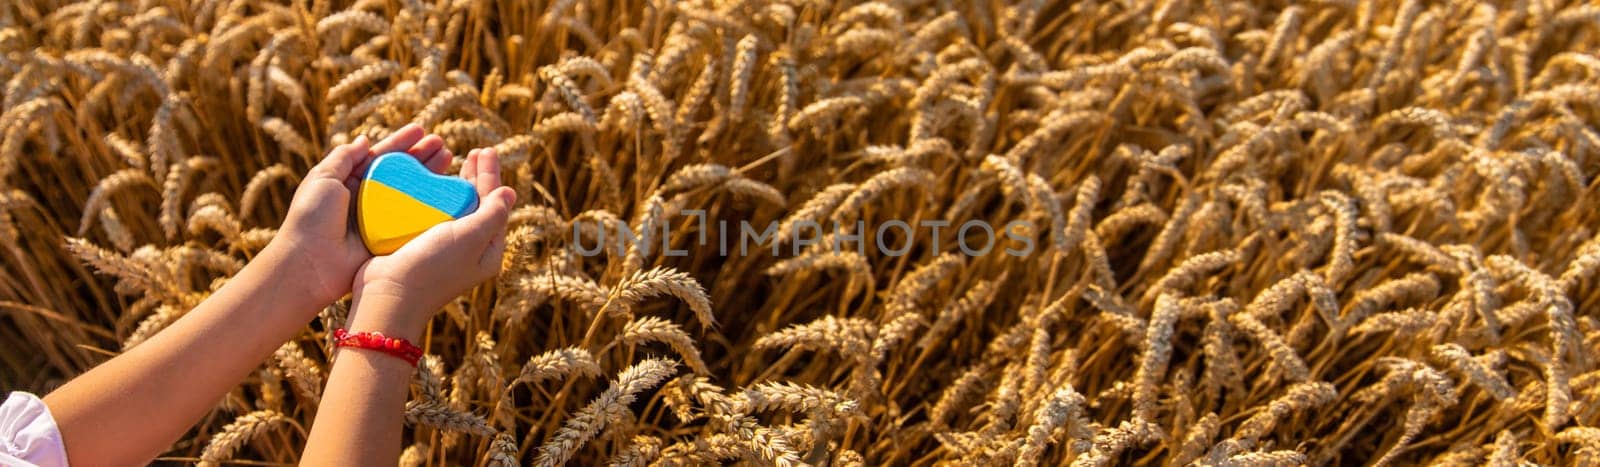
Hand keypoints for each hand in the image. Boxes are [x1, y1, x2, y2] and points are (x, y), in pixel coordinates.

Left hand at [265, 124, 454, 306]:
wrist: (310, 264)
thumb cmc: (311, 219)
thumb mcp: (322, 179)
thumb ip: (343, 157)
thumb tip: (364, 140)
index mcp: (351, 182)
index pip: (380, 157)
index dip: (401, 143)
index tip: (422, 130)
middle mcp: (368, 199)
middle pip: (401, 173)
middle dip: (422, 157)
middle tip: (443, 145)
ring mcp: (382, 220)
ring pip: (412, 194)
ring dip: (430, 177)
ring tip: (449, 160)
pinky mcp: (391, 240)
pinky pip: (415, 222)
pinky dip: (432, 209)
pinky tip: (447, 196)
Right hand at [346, 147, 515, 339]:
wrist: (388, 295)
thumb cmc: (433, 267)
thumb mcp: (470, 237)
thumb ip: (493, 213)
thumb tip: (510, 192)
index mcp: (487, 250)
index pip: (495, 205)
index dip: (491, 176)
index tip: (484, 151)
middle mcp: (468, 250)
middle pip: (477, 205)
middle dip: (476, 177)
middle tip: (473, 152)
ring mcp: (443, 249)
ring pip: (454, 208)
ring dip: (455, 184)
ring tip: (454, 161)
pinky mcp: (418, 246)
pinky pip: (431, 214)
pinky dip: (433, 196)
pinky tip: (427, 183)